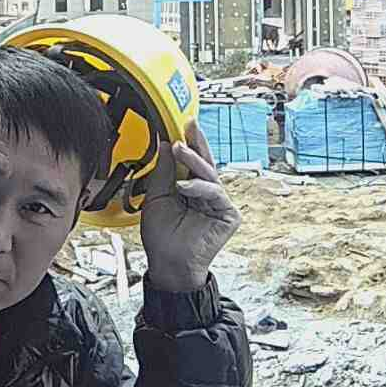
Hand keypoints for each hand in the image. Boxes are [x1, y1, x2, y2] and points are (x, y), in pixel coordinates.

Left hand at [141, 119, 241, 291]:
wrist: (168, 264)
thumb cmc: (162, 236)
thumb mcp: (157, 198)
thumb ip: (164, 172)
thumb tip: (165, 144)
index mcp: (191, 188)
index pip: (192, 161)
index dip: (189, 142)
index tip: (182, 123)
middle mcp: (207, 194)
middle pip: (206, 163)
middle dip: (198, 142)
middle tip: (190, 125)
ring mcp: (219, 204)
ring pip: (210, 175)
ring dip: (194, 161)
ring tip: (178, 150)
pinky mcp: (228, 215)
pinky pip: (215, 194)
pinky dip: (199, 188)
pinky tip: (184, 187)